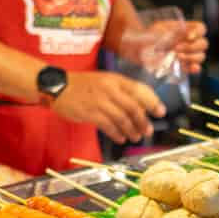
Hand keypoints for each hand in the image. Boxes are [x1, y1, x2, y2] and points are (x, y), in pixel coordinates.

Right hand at [50, 71, 165, 143]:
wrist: (58, 86)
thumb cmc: (81, 85)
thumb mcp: (104, 81)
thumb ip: (120, 91)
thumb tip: (139, 106)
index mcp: (115, 79)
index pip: (140, 89)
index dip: (153, 102)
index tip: (161, 112)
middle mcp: (109, 89)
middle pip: (133, 107)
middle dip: (143, 121)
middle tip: (148, 131)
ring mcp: (100, 101)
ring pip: (122, 118)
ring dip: (131, 130)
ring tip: (135, 137)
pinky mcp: (90, 113)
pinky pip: (108, 125)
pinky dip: (116, 134)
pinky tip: (120, 138)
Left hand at [135, 21, 208, 75]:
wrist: (135, 49)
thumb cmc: (146, 36)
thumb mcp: (158, 29)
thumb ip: (173, 31)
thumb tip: (186, 33)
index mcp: (185, 29)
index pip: (201, 28)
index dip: (198, 32)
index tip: (188, 36)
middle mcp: (188, 42)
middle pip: (203, 43)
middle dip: (192, 47)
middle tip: (176, 49)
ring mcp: (186, 54)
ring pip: (200, 56)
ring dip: (191, 57)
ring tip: (177, 57)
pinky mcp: (182, 67)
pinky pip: (194, 68)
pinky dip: (194, 68)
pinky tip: (191, 68)